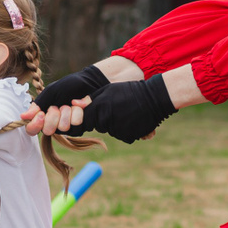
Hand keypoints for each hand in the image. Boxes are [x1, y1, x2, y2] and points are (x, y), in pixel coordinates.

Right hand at [23, 63, 111, 135]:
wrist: (88, 82)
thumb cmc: (68, 86)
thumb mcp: (50, 93)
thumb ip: (37, 105)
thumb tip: (22, 117)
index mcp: (43, 116)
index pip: (32, 130)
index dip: (35, 124)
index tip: (42, 114)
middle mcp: (53, 124)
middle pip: (47, 131)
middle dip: (53, 115)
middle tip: (58, 105)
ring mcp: (66, 127)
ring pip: (63, 128)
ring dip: (66, 112)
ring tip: (69, 103)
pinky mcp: (79, 127)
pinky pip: (76, 124)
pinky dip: (77, 111)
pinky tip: (77, 105)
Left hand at [54, 75, 177, 143]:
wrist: (154, 98)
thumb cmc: (129, 91)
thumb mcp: (108, 90)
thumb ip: (90, 99)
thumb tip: (73, 104)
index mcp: (99, 109)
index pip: (83, 122)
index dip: (84, 120)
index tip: (88, 117)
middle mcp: (107, 122)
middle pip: (98, 125)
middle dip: (103, 118)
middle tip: (116, 107)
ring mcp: (117, 131)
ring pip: (110, 130)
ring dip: (115, 123)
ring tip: (126, 110)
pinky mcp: (128, 136)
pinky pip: (122, 134)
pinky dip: (125, 129)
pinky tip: (133, 118)